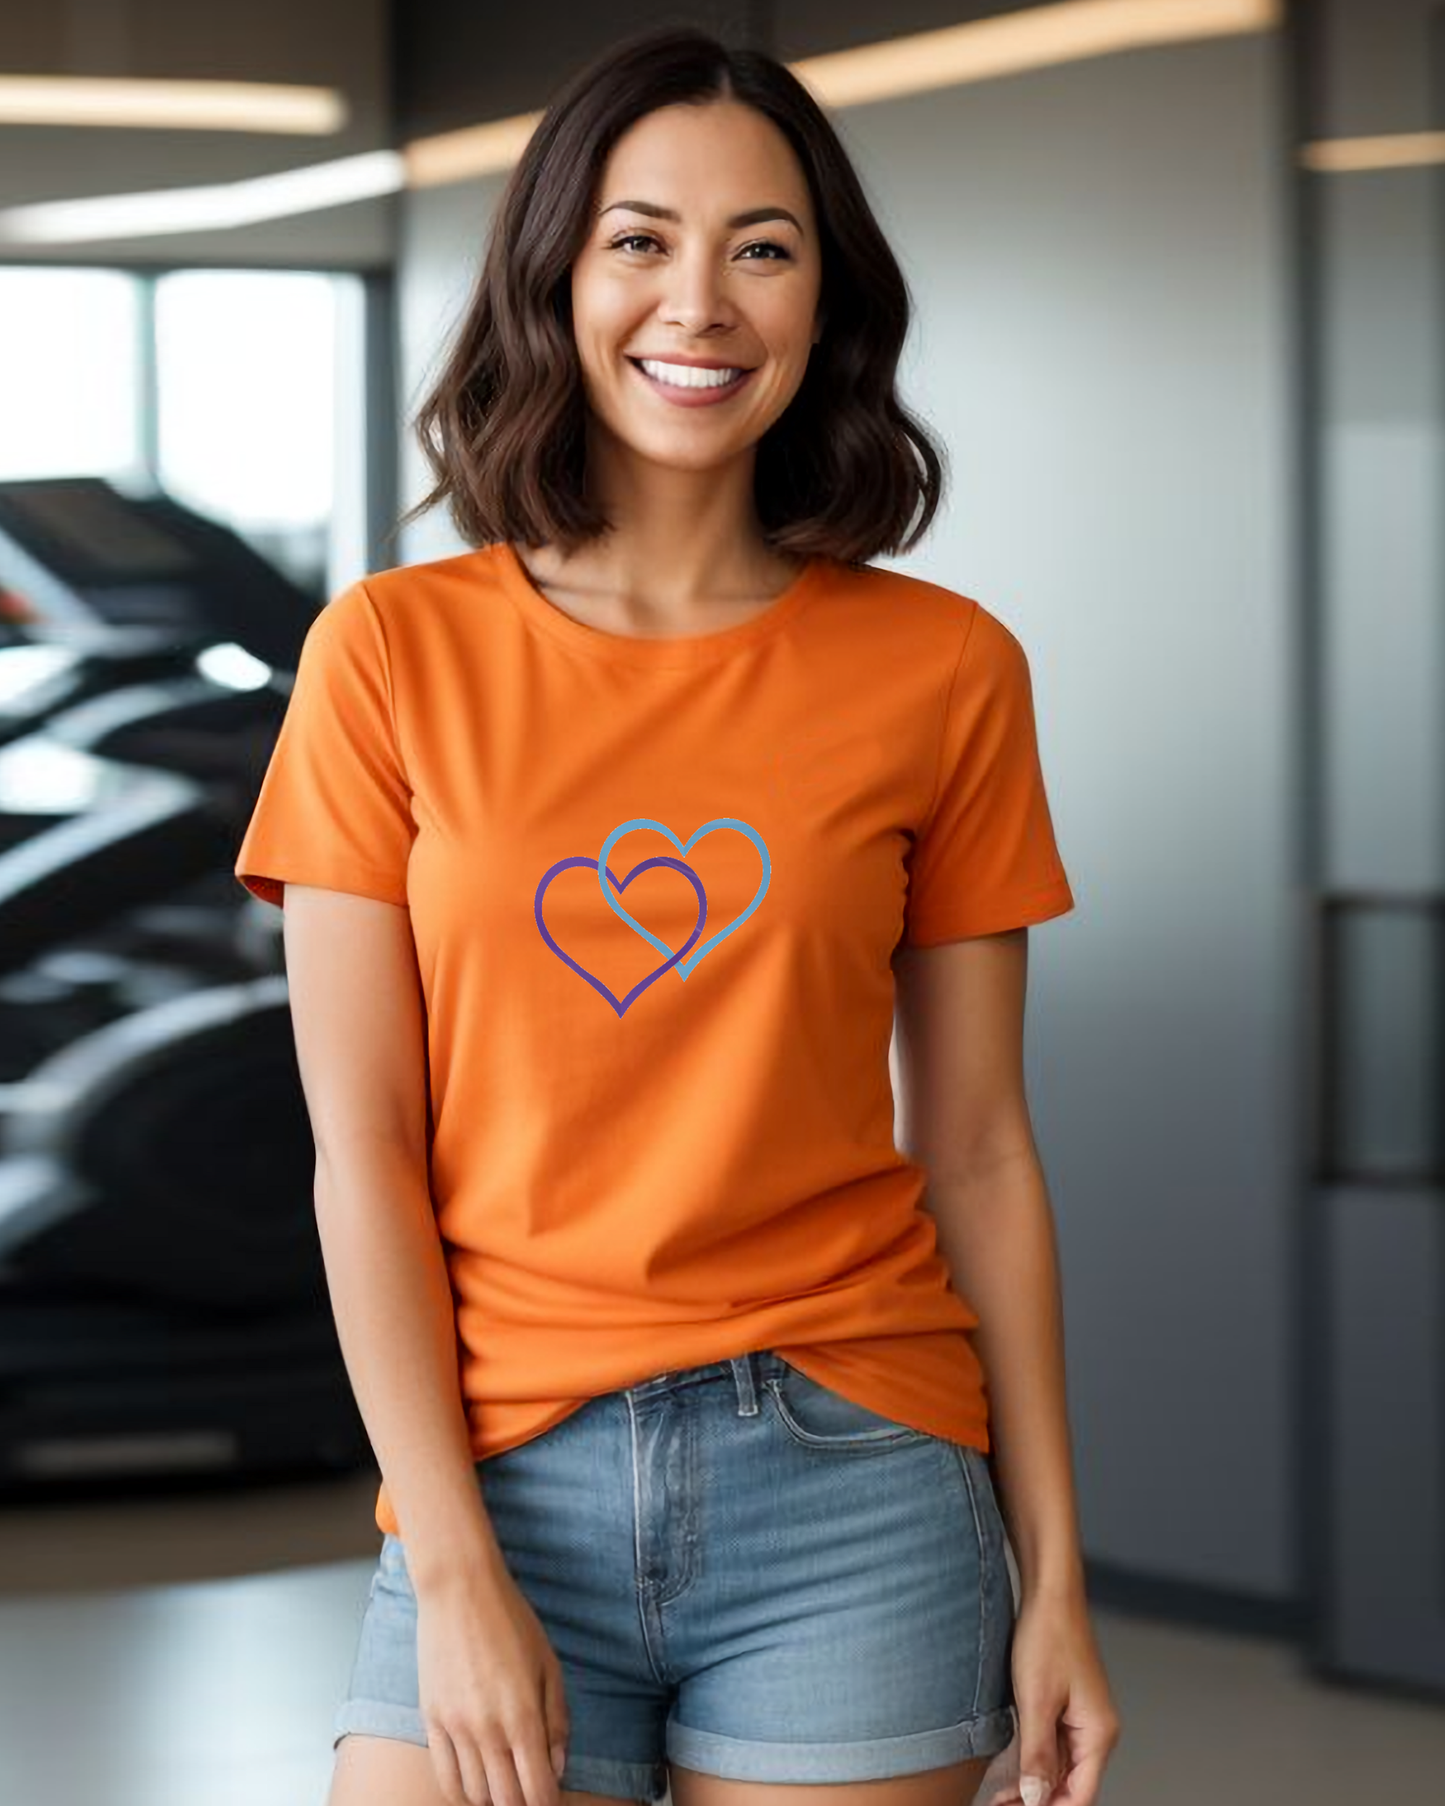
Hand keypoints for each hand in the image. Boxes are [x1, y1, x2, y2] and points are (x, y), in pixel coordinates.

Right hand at [414, 1560, 570, 1805]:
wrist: (459, 1590)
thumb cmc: (511, 1621)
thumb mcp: (549, 1664)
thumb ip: (557, 1719)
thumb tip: (558, 1766)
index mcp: (523, 1716)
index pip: (538, 1788)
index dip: (548, 1803)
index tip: (552, 1800)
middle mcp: (488, 1730)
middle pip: (506, 1800)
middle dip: (522, 1805)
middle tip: (530, 1794)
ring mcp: (456, 1728)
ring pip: (475, 1794)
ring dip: (493, 1800)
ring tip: (505, 1787)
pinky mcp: (431, 1720)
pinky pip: (444, 1776)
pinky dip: (461, 1793)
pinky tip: (474, 1788)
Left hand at [980, 1589, 1120, 1805]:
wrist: (1049, 1592)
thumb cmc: (1048, 1637)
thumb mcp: (1036, 1700)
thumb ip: (1037, 1753)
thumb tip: (1037, 1799)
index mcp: (1097, 1734)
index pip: (1080, 1796)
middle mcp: (1094, 1731)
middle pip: (1069, 1786)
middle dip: (1037, 1802)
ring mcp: (1080, 1719)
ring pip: (1058, 1769)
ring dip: (1031, 1787)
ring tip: (999, 1800)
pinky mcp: (1064, 1706)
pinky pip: (1050, 1747)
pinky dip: (1031, 1763)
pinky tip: (1008, 1776)